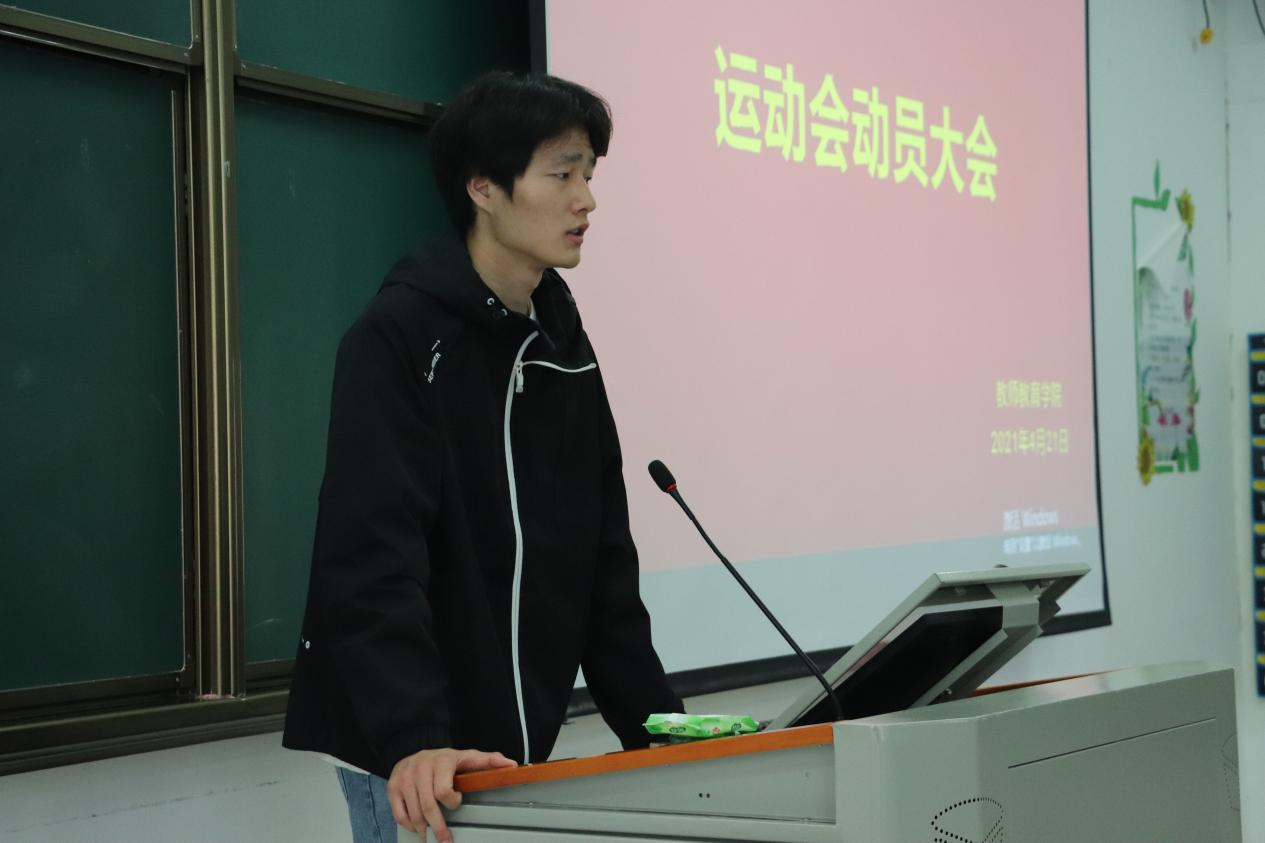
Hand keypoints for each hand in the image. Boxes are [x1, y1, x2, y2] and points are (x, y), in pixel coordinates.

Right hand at [387, 747, 516, 841]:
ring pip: (413, 813)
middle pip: (427, 806)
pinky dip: (408, 824)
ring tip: (430, 837)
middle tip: (446, 841)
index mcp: (441, 762)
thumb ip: (489, 761)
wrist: (413, 747)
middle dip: (438, 827)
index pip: (443, 790)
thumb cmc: (444, 758)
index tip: (456, 803)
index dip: (452, 802)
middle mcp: (420, 769)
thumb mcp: (467, 756)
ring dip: (423, 829)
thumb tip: (512, 765)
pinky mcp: (392, 787)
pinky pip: (399, 813)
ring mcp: (404, 778)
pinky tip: (416, 828)